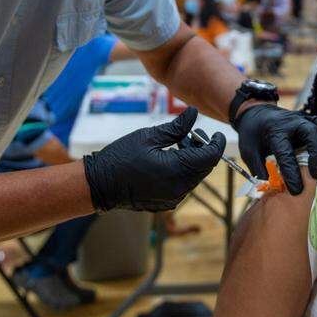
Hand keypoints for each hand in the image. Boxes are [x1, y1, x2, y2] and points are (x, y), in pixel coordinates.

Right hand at [83, 107, 224, 211]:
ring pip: (195, 177)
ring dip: (193, 160)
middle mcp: (179, 188)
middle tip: (193, 134)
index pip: (209, 157)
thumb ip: (176, 127)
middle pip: (204, 168)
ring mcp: (173, 198)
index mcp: (177, 170)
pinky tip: (171, 159)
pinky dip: (183, 171)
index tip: (216, 133)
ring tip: (179, 144)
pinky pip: (184, 185)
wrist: (100, 184)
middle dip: (203, 150)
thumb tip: (194, 114)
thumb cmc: (121, 157)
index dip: (216, 144)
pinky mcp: (167, 202)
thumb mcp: (150, 136)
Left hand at [233, 103, 316, 194]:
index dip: (291, 172)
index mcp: (275, 131)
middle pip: (311, 133)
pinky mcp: (313, 121)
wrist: (257, 112)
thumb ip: (259, 168)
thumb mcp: (248, 151)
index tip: (296, 190)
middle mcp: (293, 123)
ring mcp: (305, 120)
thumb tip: (271, 186)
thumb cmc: (253, 134)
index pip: (285, 152)